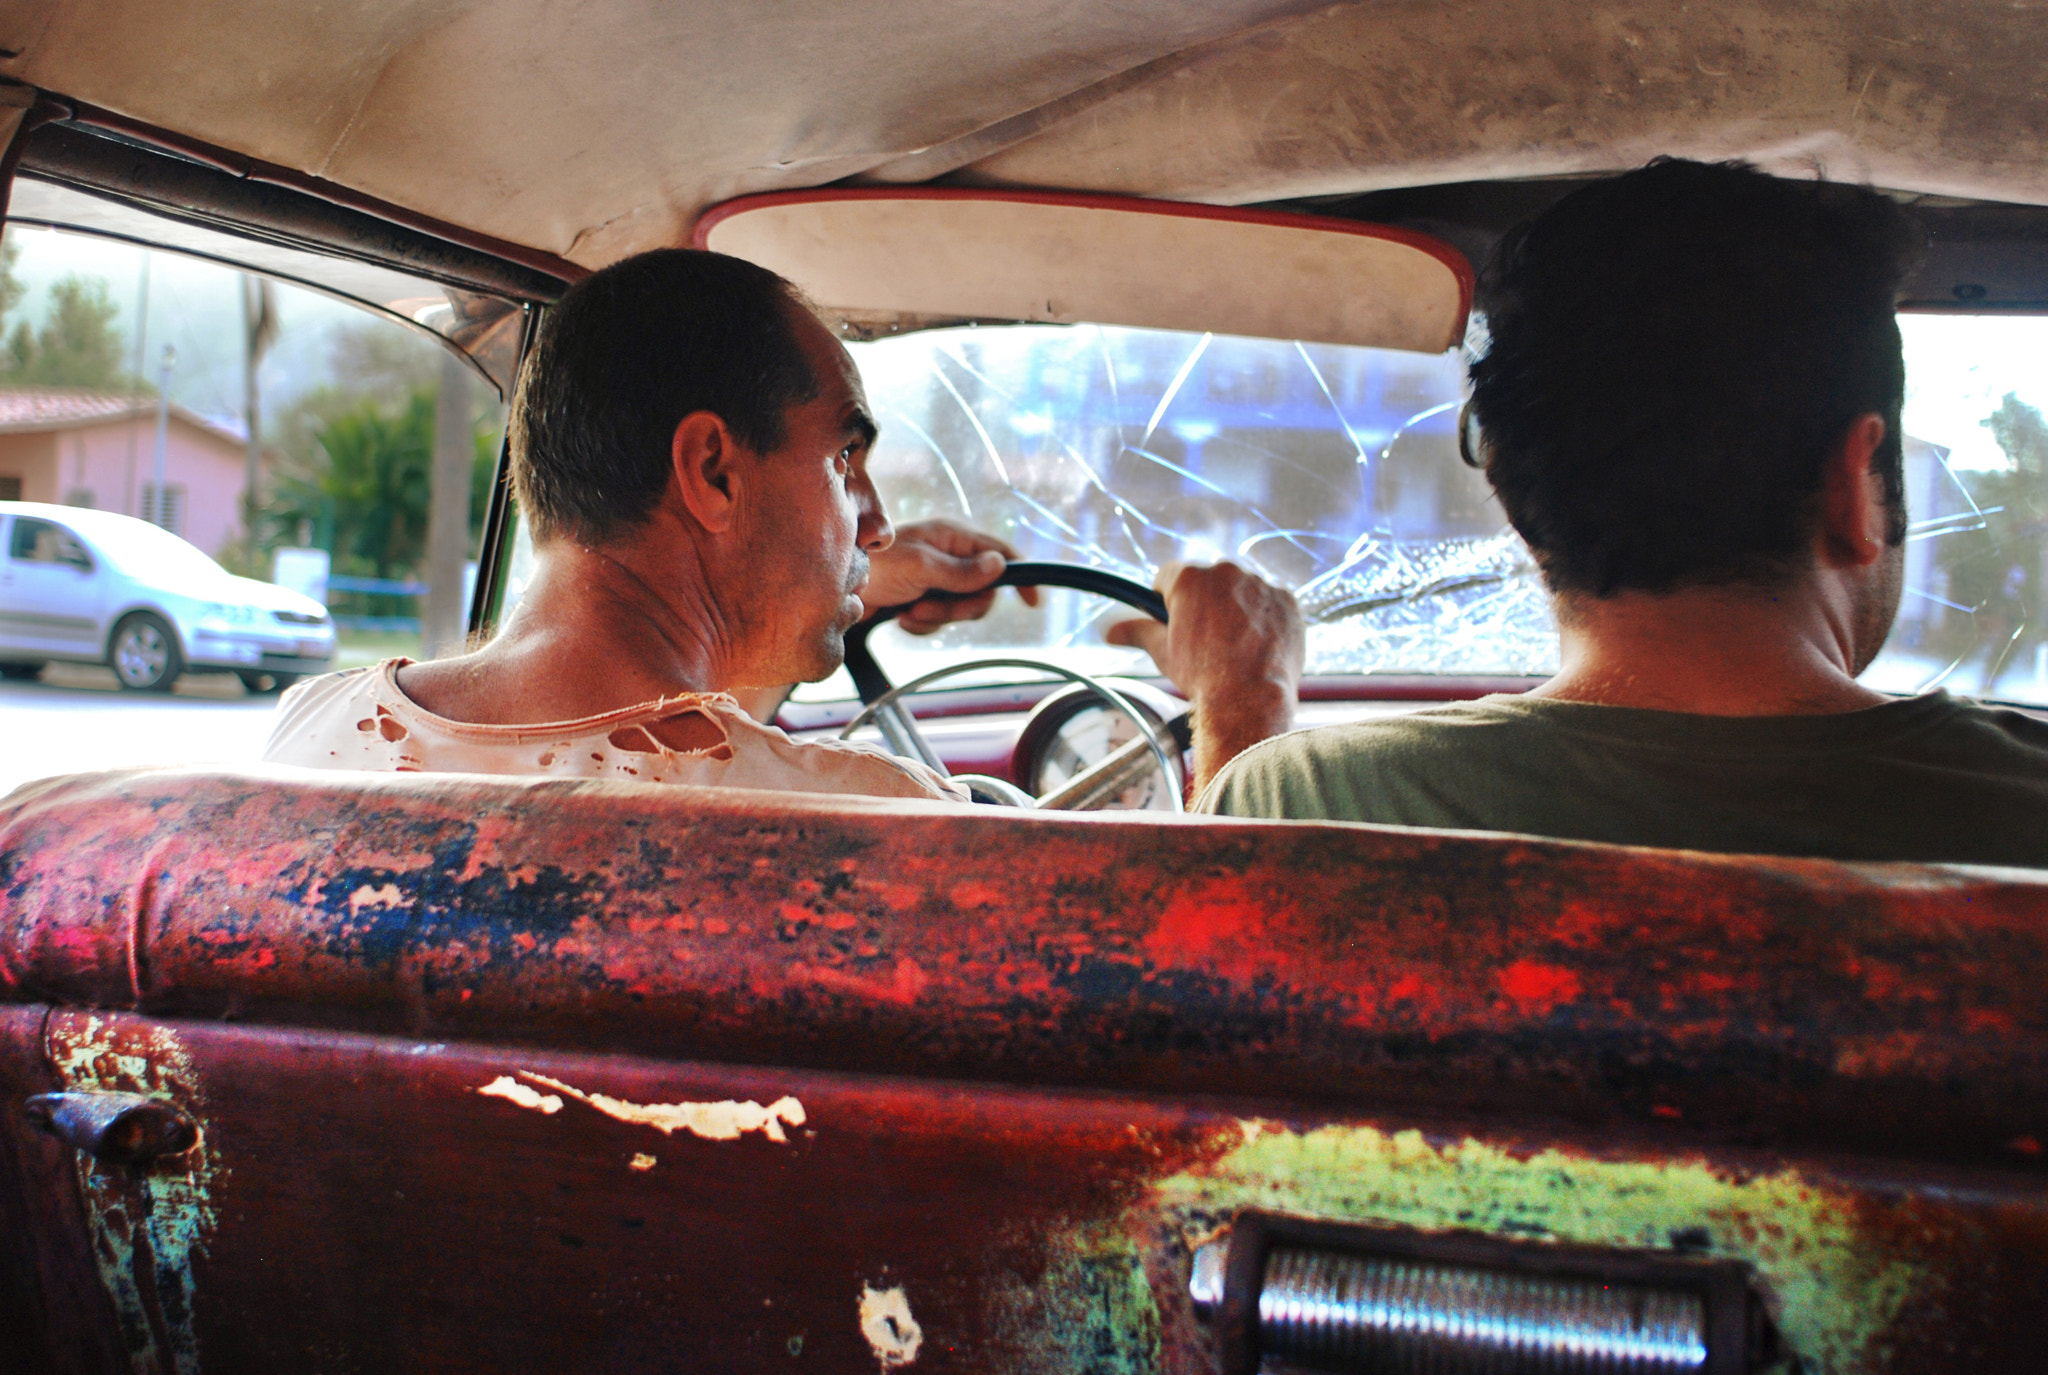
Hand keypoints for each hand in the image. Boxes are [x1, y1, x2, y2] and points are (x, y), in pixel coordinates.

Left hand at [856, 519, 1039, 633]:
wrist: (835, 589)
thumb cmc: (874, 566)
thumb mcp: (921, 567)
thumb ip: (962, 571)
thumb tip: (1000, 566)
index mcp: (952, 537)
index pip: (1001, 553)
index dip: (1020, 576)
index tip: (1032, 602)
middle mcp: (948, 556)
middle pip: (982, 591)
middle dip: (959, 607)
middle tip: (931, 607)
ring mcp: (935, 579)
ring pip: (961, 610)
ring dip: (936, 617)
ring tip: (910, 611)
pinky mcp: (921, 599)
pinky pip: (939, 621)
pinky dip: (922, 625)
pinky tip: (902, 618)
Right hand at [1105, 561, 1302, 791]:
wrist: (1249, 698)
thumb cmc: (1202, 676)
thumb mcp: (1163, 653)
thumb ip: (1136, 632)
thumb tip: (1109, 631)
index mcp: (1190, 578)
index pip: (1169, 576)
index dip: (1167, 599)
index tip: (1173, 619)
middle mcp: (1226, 571)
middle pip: (1208, 580)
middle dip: (1205, 602)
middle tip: (1205, 639)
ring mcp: (1261, 583)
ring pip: (1242, 589)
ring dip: (1237, 607)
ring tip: (1235, 646)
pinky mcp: (1287, 600)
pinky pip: (1271, 602)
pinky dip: (1265, 617)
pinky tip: (1259, 644)